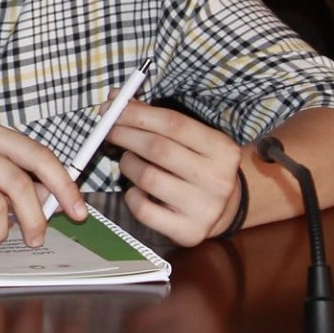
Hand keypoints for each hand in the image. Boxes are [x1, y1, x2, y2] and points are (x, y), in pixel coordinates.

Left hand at [103, 101, 242, 246]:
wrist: (225, 207)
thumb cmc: (198, 165)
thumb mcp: (192, 139)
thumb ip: (158, 120)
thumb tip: (115, 101)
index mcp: (223, 150)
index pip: (173, 124)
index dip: (137, 114)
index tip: (112, 108)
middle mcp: (218, 179)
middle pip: (157, 149)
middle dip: (125, 135)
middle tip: (108, 130)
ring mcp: (205, 208)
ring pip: (147, 178)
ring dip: (128, 164)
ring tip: (129, 161)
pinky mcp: (188, 231)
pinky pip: (143, 210)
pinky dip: (131, 195)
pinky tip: (137, 189)